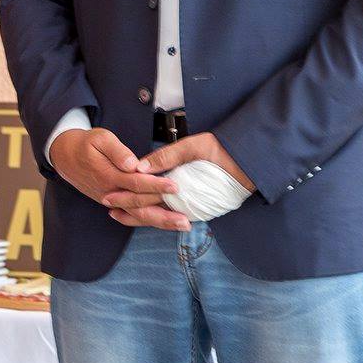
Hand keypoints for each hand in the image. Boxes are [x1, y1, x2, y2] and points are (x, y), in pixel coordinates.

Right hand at [52, 127, 187, 228]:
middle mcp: (110, 193)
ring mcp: (111, 200)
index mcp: (109, 176)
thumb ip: (117, 151)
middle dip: (164, 214)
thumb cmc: (85, 144)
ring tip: (182, 225)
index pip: (136, 183)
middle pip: (140, 207)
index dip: (156, 185)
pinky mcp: (113, 202)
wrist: (64, 157)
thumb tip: (132, 163)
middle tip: (185, 218)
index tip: (175, 186)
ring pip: (137, 215)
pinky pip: (132, 215)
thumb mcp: (99, 138)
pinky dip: (149, 220)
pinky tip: (165, 223)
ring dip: (160, 222)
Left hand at [112, 131, 255, 223]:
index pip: (147, 197)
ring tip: (120, 214)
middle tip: (107, 205)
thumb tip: (140, 165)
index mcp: (182, 190)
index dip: (126, 196)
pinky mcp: (200, 208)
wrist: (256, 163)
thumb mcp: (196, 147)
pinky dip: (156, 214)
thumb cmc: (227, 151)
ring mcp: (194, 209)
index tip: (108, 195)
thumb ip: (167, 156)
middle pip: (150, 210)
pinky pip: (173, 214)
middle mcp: (186, 204)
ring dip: (139, 215)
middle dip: (127, 209)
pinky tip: (146, 212)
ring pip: (161, 216)